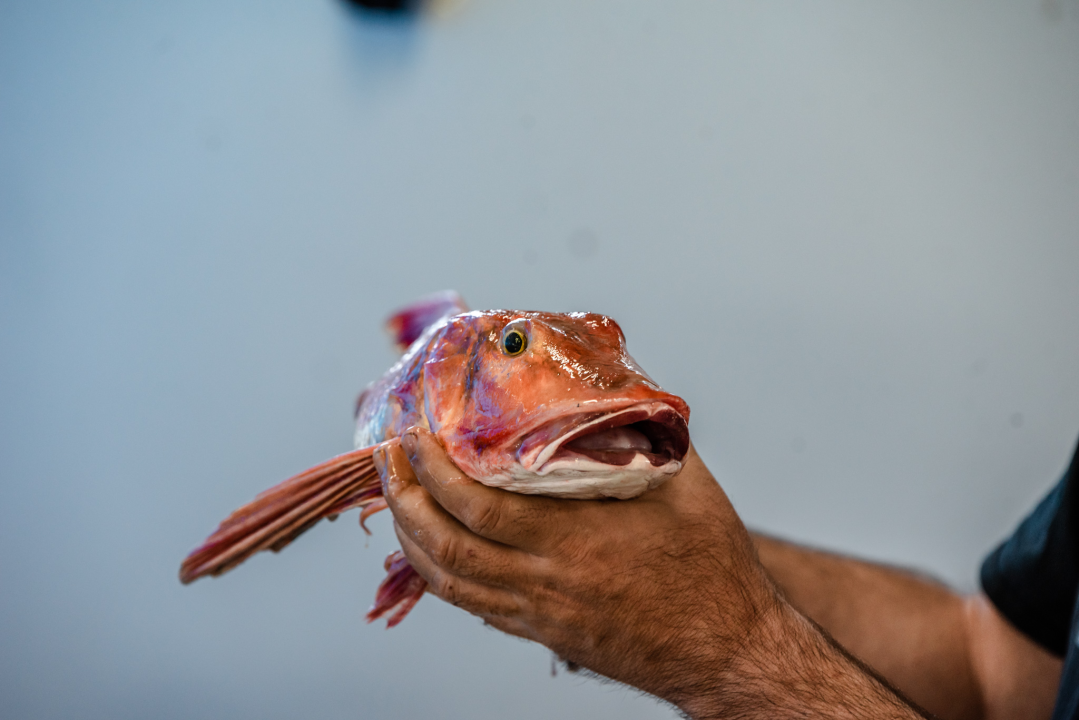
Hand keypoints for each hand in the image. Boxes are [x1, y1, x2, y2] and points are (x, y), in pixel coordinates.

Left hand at [373, 427, 781, 707]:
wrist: (727, 649)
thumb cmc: (713, 564)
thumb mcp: (687, 482)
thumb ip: (643, 429)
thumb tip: (612, 379)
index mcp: (575, 537)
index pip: (477, 505)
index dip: (433, 469)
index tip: (415, 433)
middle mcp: (546, 580)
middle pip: (447, 546)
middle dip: (404, 500)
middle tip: (388, 459)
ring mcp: (540, 614)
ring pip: (451, 583)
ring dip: (412, 539)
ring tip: (397, 500)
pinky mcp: (544, 634)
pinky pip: (476, 606)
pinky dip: (443, 576)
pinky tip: (436, 550)